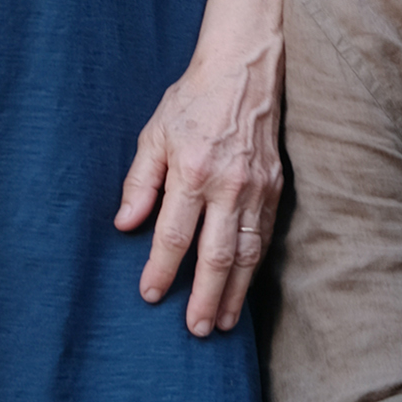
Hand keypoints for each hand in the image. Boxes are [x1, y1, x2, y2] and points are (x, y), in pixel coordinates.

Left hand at [115, 38, 282, 335]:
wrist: (245, 71)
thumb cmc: (193, 102)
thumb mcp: (154, 134)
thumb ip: (139, 182)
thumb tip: (124, 225)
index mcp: (192, 171)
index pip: (174, 234)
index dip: (161, 269)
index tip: (151, 295)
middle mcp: (228, 185)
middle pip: (216, 255)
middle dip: (205, 298)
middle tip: (196, 330)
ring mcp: (257, 189)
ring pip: (247, 253)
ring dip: (235, 293)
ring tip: (224, 322)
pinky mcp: (277, 187)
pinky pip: (266, 236)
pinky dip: (255, 267)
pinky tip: (245, 287)